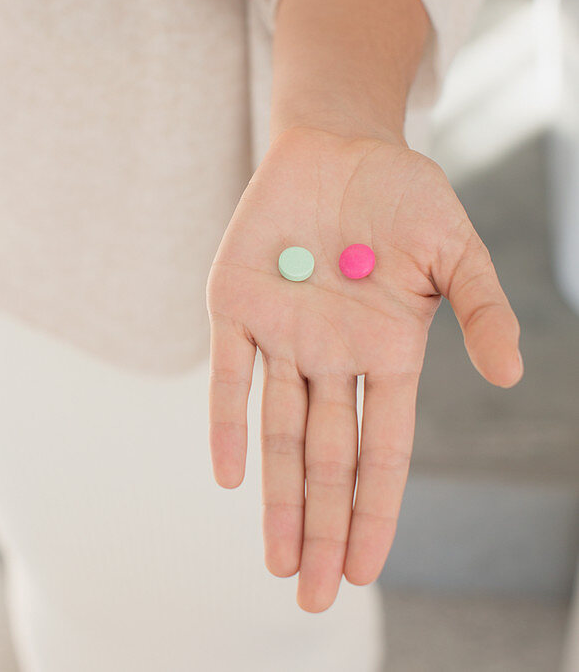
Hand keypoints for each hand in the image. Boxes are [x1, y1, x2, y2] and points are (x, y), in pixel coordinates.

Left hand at [206, 124, 521, 612]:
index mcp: (387, 353)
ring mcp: (282, 332)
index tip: (364, 570)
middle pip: (328, 458)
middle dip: (323, 526)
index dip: (374, 511)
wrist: (339, 143)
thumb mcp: (455, 250)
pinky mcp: (237, 300)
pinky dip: (227, 418)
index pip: (381, 450)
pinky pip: (229, 370)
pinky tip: (229, 474)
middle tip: (313, 597)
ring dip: (278, 496)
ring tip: (278, 559)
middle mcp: (331, 356)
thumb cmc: (404, 197)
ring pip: (278, 430)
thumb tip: (512, 374)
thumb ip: (480, 309)